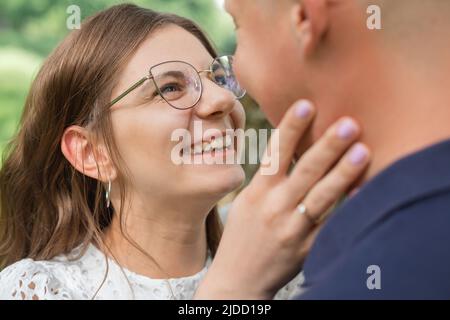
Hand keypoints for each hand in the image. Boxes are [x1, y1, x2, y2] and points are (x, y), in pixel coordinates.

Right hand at [195, 100, 369, 298]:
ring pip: (321, 197)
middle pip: (304, 171)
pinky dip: (348, 209)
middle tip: (349, 122)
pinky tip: (365, 192)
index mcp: (257, 192)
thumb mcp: (247, 201)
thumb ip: (270, 178)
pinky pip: (331, 226)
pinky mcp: (307, 249)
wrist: (238, 279)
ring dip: (343, 173)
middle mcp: (274, 207)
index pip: (274, 154)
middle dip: (327, 145)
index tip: (306, 105)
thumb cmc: (242, 235)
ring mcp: (291, 229)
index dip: (290, 128)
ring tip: (362, 150)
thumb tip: (296, 148)